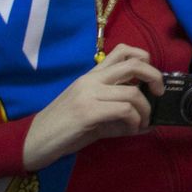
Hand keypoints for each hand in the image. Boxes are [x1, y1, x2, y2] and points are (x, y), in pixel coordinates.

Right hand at [21, 45, 163, 170]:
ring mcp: (88, 94)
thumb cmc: (64, 129)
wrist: (33, 141)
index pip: (122, 50)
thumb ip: (120, 116)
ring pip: (132, 92)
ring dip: (146, 110)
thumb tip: (150, 123)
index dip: (144, 59)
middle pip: (134, 63)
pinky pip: (124, 109)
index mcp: (92, 76)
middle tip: (158, 95)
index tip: (150, 80)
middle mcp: (91, 79)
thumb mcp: (94, 116)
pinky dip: (135, 121)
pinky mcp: (87, 112)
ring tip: (143, 122)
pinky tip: (131, 129)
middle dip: (155, 77)